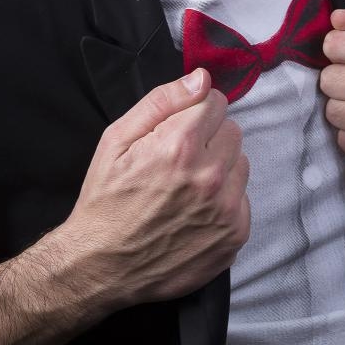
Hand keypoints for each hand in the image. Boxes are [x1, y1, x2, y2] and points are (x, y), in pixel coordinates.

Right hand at [60, 68, 249, 309]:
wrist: (101, 265)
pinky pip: (243, 197)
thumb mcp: (117, 138)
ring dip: (220, 166)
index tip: (178, 127)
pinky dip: (225, 199)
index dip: (195, 110)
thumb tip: (201, 79)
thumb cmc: (106, 198)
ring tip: (187, 185)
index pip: (215, 101)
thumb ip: (163, 101)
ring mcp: (225, 209)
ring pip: (241, 162)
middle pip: (233, 130)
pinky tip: (196, 209)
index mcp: (180, 145)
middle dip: (210, 136)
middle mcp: (209, 175)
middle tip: (180, 158)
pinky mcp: (234, 235)